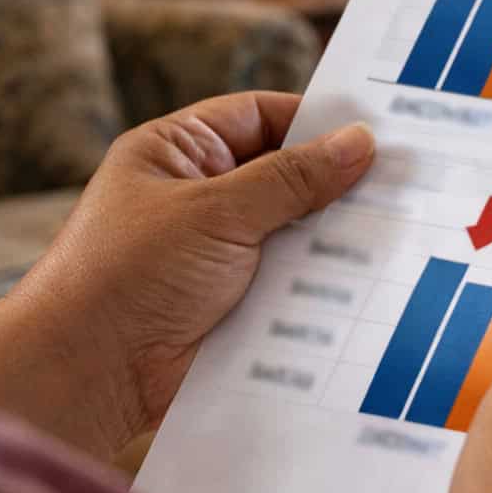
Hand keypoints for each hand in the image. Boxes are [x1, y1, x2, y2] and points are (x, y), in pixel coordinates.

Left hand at [0, 93, 374, 457]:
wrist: (87, 376)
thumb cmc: (127, 275)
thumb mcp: (216, 212)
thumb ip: (292, 179)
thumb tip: (359, 144)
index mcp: (178, 152)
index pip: (260, 116)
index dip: (316, 121)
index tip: (378, 131)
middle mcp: (198, 197)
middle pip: (285, 176)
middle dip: (336, 184)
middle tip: (404, 183)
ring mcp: (217, 254)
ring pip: (294, 234)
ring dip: (333, 239)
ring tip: (399, 231)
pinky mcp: (233, 305)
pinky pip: (290, 285)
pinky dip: (322, 286)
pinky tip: (371, 283)